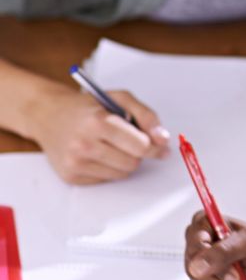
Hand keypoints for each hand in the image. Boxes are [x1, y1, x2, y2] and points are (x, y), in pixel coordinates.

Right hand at [30, 85, 169, 184]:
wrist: (48, 114)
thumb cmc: (87, 106)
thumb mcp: (120, 99)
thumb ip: (146, 116)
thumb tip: (162, 139)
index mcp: (98, 122)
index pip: (141, 146)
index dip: (155, 146)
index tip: (161, 146)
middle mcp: (83, 144)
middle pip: (133, 162)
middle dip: (137, 152)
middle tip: (128, 140)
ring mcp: (75, 163)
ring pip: (122, 174)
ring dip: (124, 161)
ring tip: (111, 145)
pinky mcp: (70, 177)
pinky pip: (106, 180)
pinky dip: (109, 168)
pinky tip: (98, 154)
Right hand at [184, 212, 245, 279]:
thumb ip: (224, 252)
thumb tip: (196, 266)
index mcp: (206, 223)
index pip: (193, 246)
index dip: (209, 261)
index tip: (231, 268)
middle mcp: (200, 241)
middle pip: (194, 269)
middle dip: (222, 276)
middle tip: (240, 273)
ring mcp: (202, 262)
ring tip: (243, 273)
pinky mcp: (208, 279)